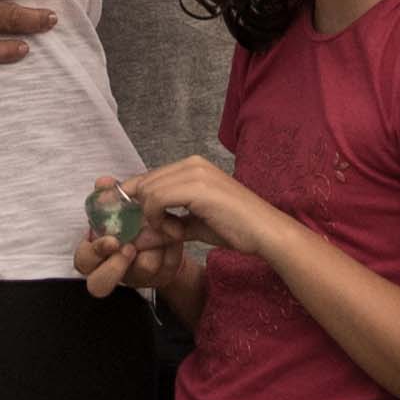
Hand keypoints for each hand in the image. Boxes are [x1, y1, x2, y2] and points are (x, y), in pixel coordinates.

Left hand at [117, 156, 266, 255]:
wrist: (265, 232)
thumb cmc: (235, 228)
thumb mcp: (193, 225)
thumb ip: (167, 225)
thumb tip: (139, 237)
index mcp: (192, 166)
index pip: (148, 177)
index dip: (134, 199)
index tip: (135, 221)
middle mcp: (191, 163)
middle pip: (144, 182)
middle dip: (141, 210)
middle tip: (157, 232)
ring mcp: (194, 172)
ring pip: (147, 190)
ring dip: (152, 217)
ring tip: (174, 232)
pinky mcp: (196, 186)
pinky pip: (157, 199)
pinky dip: (158, 219)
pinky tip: (176, 232)